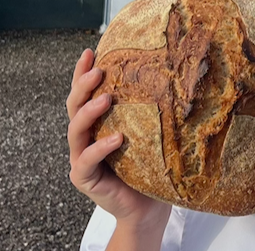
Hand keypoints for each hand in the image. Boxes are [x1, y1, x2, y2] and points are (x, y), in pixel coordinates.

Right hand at [66, 49, 170, 231]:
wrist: (148, 205)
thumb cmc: (152, 163)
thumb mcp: (151, 129)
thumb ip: (151, 107)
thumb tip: (181, 70)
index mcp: (97, 121)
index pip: (85, 92)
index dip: (82, 71)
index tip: (91, 50)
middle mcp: (85, 136)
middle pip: (73, 105)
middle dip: (82, 85)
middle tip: (99, 70)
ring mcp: (81, 157)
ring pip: (75, 130)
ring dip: (89, 111)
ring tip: (106, 99)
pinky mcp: (84, 177)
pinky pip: (87, 160)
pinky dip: (100, 148)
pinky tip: (116, 138)